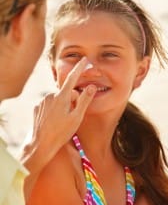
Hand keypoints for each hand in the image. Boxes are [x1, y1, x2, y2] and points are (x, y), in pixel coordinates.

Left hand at [21, 58, 96, 189]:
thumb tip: (92, 87)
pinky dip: (54, 110)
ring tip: (62, 121)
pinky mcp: (37, 107)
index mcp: (61, 97)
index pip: (72, 78)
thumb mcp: (77, 117)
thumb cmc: (61, 132)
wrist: (41, 144)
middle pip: (67, 93)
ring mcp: (43, 101)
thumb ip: (84, 100)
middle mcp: (50, 96)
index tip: (85, 60)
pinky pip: (50, 105)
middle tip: (73, 115)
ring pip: (58, 99)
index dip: (79, 68)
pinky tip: (54, 121)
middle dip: (73, 100)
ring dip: (63, 106)